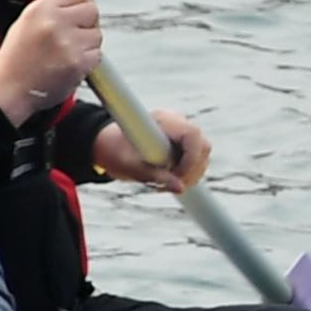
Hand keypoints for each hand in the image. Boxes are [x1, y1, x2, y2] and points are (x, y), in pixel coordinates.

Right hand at [0, 0, 103, 122]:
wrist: (8, 88)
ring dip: (87, 44)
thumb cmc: (17, 58)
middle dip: (87, 23)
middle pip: (92, 11)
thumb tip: (79, 0)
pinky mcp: (78, 63)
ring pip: (97, 35)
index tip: (81, 11)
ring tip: (67, 52)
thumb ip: (53, 8)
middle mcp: (54, 23)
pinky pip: (96, 55)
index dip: (83, 2)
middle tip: (75, 34)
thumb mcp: (27, 21)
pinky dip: (87, 61)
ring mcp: (68, 44)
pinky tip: (69, 64)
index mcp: (41, 9)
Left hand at [92, 109, 210, 192]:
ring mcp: (182, 130)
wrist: (108, 144)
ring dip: (190, 174)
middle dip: (192, 170)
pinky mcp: (183, 141)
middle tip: (172, 185)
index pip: (192, 135)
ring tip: (165, 184)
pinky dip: (187, 173)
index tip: (178, 177)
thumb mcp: (130, 166)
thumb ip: (154, 176)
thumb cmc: (116, 152)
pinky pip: (197, 158)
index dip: (192, 159)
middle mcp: (176, 121)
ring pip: (202, 154)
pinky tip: (169, 180)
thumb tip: (181, 189)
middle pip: (202, 146)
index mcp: (162, 121)